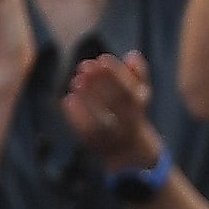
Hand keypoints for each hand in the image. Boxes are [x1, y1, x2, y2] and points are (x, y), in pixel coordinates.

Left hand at [64, 49, 161, 173]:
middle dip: (101, 83)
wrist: (132, 153)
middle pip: (117, 103)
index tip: (102, 59)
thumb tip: (132, 55)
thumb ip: (138, 75)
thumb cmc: (132, 114)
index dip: (117, 75)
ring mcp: (114, 138)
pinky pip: (88, 133)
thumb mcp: (140, 95)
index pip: (131, 91)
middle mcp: (130, 125)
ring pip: (103, 120)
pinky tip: (68, 100)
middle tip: (84, 65)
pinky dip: (77, 117)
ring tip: (76, 80)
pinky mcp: (98, 147)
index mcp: (140, 109)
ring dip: (89, 100)